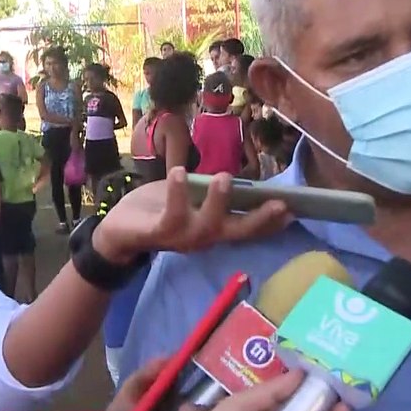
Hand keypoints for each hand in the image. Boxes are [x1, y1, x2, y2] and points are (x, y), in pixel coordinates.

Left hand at [93, 168, 292, 264]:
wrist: (116, 231)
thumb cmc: (158, 210)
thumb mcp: (190, 198)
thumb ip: (210, 193)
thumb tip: (237, 179)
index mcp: (213, 229)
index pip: (247, 228)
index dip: (271, 222)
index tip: (294, 209)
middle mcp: (203, 238)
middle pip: (237, 232)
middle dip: (259, 219)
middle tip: (280, 204)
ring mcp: (182, 237)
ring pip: (206, 225)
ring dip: (218, 202)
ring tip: (224, 177)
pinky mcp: (158, 232)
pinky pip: (171, 215)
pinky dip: (177, 193)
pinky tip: (180, 172)